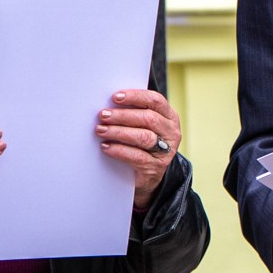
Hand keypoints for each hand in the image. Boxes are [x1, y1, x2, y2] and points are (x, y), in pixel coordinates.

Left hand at [97, 88, 181, 207]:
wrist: (148, 175)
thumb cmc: (141, 144)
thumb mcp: (143, 126)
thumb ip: (133, 114)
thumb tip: (109, 104)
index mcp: (169, 117)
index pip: (155, 101)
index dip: (135, 96)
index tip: (115, 97)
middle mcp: (171, 132)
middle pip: (149, 118)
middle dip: (123, 115)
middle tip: (103, 115)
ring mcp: (166, 151)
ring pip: (143, 137)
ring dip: (118, 132)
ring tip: (101, 130)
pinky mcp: (156, 167)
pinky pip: (137, 156)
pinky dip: (119, 150)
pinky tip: (106, 146)